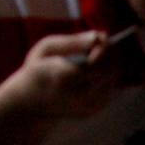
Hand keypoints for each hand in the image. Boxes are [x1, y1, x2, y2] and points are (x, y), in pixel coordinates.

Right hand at [3, 30, 118, 119]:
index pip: (96, 63)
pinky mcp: (94, 110)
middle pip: (110, 70)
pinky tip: (95, 68)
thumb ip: (71, 42)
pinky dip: (107, 75)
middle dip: (111, 52)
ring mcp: (88, 105)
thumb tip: (97, 35)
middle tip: (102, 41)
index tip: (101, 35)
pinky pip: (110, 88)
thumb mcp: (45, 49)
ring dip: (110, 62)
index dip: (104, 47)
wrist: (31, 104)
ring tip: (97, 52)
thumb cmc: (37, 70)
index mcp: (63, 76)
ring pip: (113, 78)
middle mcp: (78, 94)